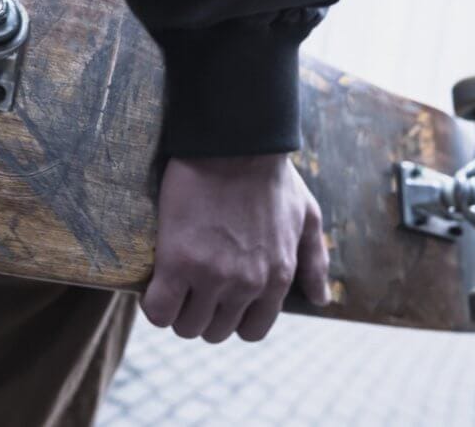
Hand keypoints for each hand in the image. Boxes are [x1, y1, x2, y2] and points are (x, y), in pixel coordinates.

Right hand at [140, 154, 329, 342]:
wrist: (234, 143)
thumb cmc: (270, 176)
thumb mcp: (307, 215)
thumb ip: (314, 261)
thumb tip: (321, 299)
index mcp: (277, 277)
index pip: (252, 331)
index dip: (233, 318)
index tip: (220, 297)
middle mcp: (247, 284)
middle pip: (216, 331)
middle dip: (203, 314)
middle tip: (192, 286)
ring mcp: (212, 276)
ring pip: (187, 326)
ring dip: (178, 311)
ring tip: (173, 284)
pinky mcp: (177, 263)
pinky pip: (159, 311)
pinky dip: (154, 306)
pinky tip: (156, 285)